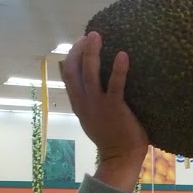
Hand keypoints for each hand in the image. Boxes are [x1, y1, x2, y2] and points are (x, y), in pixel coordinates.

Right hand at [61, 32, 148, 190]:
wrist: (120, 159)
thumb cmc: (112, 138)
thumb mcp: (94, 118)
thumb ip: (92, 101)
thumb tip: (98, 83)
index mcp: (79, 105)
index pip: (68, 76)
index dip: (72, 56)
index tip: (80, 42)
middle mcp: (84, 103)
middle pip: (73, 70)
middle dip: (78, 50)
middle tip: (89, 34)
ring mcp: (98, 106)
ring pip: (90, 74)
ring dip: (92, 53)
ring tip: (97, 36)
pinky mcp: (115, 109)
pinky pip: (116, 85)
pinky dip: (118, 69)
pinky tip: (123, 55)